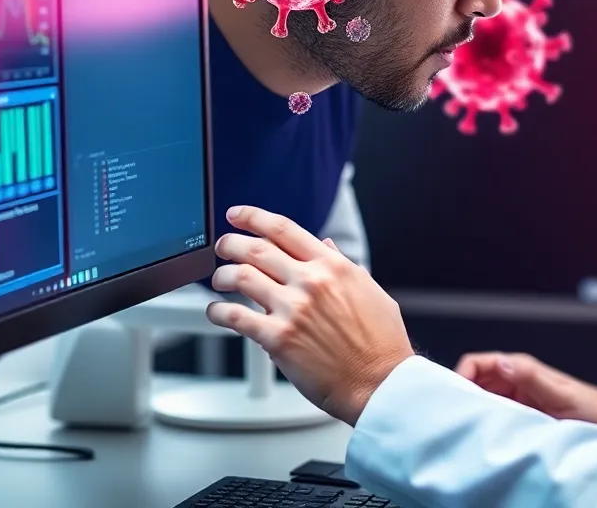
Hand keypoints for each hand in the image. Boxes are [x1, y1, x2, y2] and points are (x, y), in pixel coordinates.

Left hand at [205, 205, 414, 424]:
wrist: (380, 382)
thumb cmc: (380, 342)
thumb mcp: (369, 290)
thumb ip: (342, 265)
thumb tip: (326, 246)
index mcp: (333, 266)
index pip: (284, 229)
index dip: (253, 217)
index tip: (237, 216)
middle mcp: (311, 281)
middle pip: (256, 248)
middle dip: (230, 243)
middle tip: (222, 247)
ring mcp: (293, 309)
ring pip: (241, 277)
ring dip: (222, 276)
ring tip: (219, 280)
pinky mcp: (278, 338)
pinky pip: (235, 317)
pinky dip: (218, 311)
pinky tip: (216, 312)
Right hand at [455, 352, 596, 442]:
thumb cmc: (595, 408)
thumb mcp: (562, 395)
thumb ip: (532, 379)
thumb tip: (502, 363)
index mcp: (521, 368)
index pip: (478, 363)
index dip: (460, 375)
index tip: (454, 396)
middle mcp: (516, 381)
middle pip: (474, 382)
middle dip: (461, 395)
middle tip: (453, 417)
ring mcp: (517, 400)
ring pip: (481, 400)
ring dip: (473, 411)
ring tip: (466, 430)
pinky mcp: (522, 417)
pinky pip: (494, 417)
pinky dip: (485, 425)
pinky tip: (484, 438)